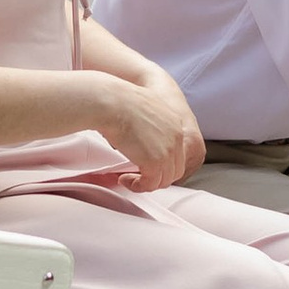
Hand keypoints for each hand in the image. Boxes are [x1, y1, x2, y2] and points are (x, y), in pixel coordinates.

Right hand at [84, 66, 203, 189]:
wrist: (112, 102)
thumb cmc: (119, 102)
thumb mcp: (143, 109)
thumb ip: (148, 124)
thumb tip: (138, 138)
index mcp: (174, 122)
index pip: (176, 152)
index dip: (160, 162)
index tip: (142, 163)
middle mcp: (176, 136)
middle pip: (174, 168)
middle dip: (156, 176)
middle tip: (137, 175)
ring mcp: (168, 150)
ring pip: (164, 180)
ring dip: (146, 183)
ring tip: (128, 178)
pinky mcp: (156, 162)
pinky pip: (151, 185)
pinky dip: (138, 186)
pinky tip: (124, 179)